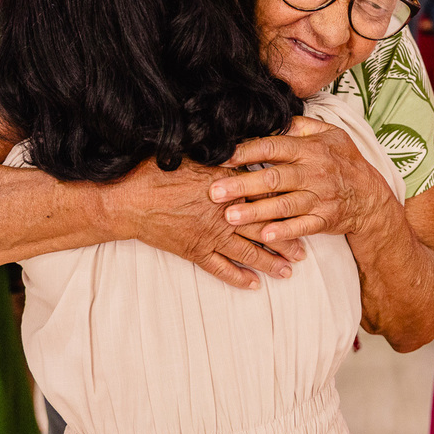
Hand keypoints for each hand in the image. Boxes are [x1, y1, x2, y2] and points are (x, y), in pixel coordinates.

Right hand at [105, 157, 301, 288]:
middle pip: (263, 229)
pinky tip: (252, 284)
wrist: (129, 200)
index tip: (301, 212)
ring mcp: (210, 236)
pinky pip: (221, 268)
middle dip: (286, 241)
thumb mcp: (194, 156)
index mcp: (226, 187)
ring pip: (247, 252)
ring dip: (270, 262)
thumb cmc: (157, 172)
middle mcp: (224, 214)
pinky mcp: (195, 251)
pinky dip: (238, 277)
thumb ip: (221, 158)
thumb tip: (242, 148)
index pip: (263, 198)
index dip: (284, 206)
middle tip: (304, 251)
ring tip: (288, 271)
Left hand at [209, 116, 392, 242]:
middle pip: (273, 178)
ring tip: (230, 216)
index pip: (273, 148)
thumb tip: (273, 118)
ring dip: (256, 212)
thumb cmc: (344, 160)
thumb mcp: (329, 133)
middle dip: (242, 185)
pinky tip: (264, 235)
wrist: (370, 195)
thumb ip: (300, 126)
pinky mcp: (324, 219)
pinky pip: (301, 226)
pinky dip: (283, 231)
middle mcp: (313, 172)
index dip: (246, 152)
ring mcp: (319, 197)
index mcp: (309, 149)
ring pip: (284, 205)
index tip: (222, 158)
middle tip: (214, 192)